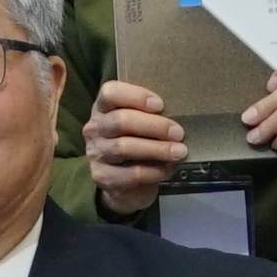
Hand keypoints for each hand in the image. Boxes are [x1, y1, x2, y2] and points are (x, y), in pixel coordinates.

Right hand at [81, 76, 190, 219]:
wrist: (121, 183)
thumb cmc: (135, 143)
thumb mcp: (139, 124)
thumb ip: (150, 114)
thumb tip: (180, 111)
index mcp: (103, 108)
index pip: (110, 93)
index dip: (136, 96)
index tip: (160, 105)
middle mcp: (95, 128)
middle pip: (121, 120)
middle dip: (154, 126)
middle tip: (178, 132)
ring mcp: (96, 153)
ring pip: (125, 147)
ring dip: (157, 149)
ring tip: (179, 151)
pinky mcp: (102, 177)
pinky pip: (131, 173)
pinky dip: (154, 171)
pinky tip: (168, 168)